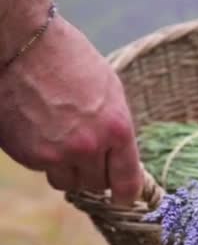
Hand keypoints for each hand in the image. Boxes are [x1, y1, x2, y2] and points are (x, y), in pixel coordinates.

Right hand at [0, 15, 142, 205]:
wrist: (22, 45)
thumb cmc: (71, 61)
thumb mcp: (110, 92)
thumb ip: (116, 130)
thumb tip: (119, 159)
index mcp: (116, 129)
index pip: (127, 181)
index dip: (128, 194)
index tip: (125, 198)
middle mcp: (88, 147)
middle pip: (97, 185)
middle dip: (96, 174)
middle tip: (89, 154)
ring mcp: (55, 154)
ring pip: (68, 184)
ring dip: (70, 171)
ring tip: (64, 141)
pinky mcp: (27, 155)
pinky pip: (44, 170)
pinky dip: (45, 158)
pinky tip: (42, 131)